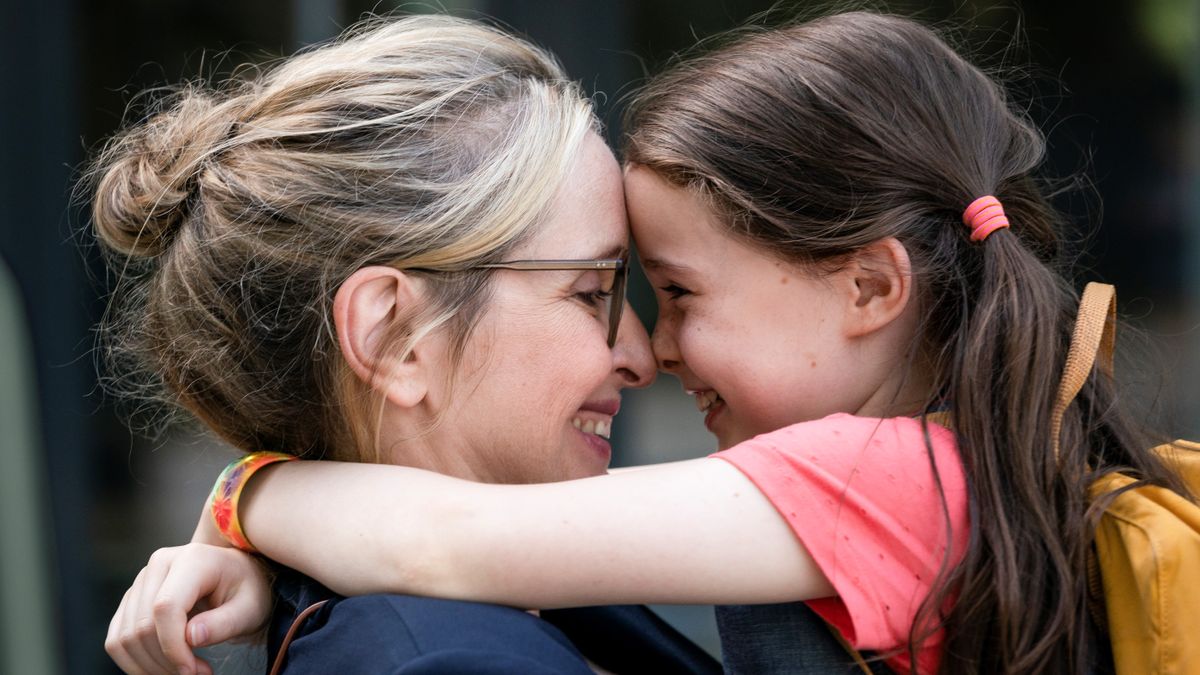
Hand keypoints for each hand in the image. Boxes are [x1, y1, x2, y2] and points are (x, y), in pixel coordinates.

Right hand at [105, 543, 271, 674]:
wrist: (238, 577)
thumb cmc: (248, 590)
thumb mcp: (250, 608)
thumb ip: (224, 623)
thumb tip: (190, 638)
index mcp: (192, 559)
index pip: (166, 607)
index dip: (173, 646)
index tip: (193, 671)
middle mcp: (160, 565)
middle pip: (142, 626)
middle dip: (166, 661)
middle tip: (198, 674)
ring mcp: (142, 581)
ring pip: (125, 637)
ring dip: (150, 666)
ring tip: (187, 671)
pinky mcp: (132, 599)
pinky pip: (118, 638)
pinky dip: (137, 662)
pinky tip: (167, 667)